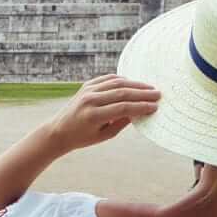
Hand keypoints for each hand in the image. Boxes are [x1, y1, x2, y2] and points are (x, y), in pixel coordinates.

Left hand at [46, 75, 160, 151]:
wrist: (59, 130)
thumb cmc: (83, 137)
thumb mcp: (104, 135)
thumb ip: (122, 123)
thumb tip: (140, 111)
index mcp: (94, 115)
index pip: (123, 108)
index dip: (141, 107)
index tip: (155, 107)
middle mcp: (90, 100)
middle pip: (122, 92)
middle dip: (142, 93)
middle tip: (158, 94)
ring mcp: (88, 90)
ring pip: (117, 83)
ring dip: (136, 84)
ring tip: (150, 88)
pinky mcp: (87, 85)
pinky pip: (108, 79)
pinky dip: (123, 80)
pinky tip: (134, 84)